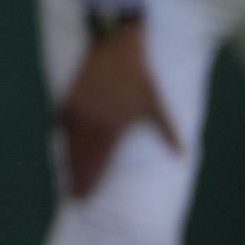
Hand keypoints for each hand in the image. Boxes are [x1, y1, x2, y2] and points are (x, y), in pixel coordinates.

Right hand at [59, 20, 180, 198]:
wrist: (113, 45)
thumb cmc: (138, 74)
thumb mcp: (156, 103)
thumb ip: (167, 131)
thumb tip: (182, 154)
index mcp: (109, 127)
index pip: (95, 163)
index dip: (89, 182)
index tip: (83, 200)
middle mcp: (89, 123)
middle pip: (79, 158)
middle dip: (76, 179)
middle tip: (74, 197)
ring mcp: (75, 110)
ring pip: (69, 143)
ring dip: (69, 162)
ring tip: (68, 178)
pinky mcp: (68, 97)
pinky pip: (62, 123)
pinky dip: (63, 137)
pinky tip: (63, 144)